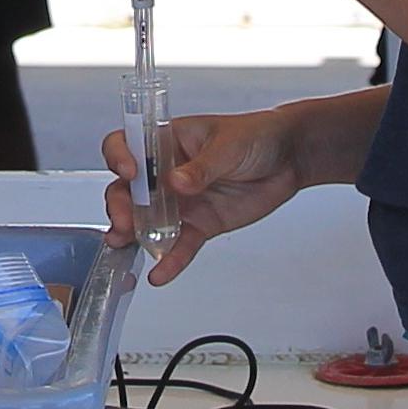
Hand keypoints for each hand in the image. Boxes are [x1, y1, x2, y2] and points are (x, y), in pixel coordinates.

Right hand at [100, 110, 312, 283]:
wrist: (288, 159)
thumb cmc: (254, 136)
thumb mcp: (228, 144)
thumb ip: (202, 166)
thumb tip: (177, 182)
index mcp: (166, 142)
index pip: (126, 145)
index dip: (119, 157)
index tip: (129, 172)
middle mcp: (165, 173)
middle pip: (127, 189)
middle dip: (120, 206)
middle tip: (124, 220)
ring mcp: (180, 201)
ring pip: (147, 221)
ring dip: (133, 235)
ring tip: (125, 245)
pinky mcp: (200, 224)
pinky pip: (180, 244)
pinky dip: (170, 260)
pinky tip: (160, 272)